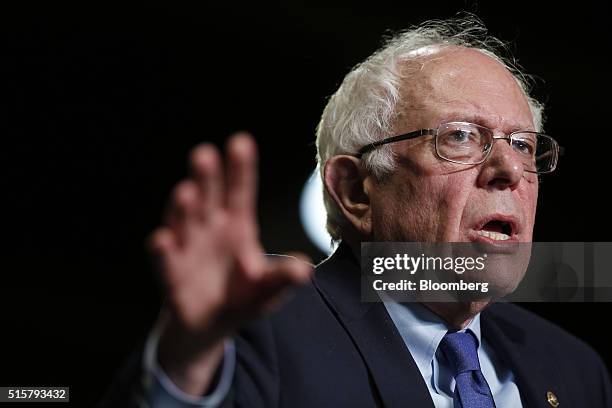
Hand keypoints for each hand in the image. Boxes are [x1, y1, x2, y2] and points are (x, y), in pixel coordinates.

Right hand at [149, 133, 311, 394]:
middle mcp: (209, 228)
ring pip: (183, 220)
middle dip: (206, 176)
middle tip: (206, 154)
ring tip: (187, 192)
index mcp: (237, 225)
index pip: (239, 191)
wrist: (210, 325)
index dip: (240, 168)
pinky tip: (162, 239)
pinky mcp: (171, 273)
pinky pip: (164, 259)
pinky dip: (162, 250)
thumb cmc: (242, 298)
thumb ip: (282, 279)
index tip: (241, 142)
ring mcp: (187, 247)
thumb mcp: (268, 289)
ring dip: (183, 207)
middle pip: (208, 196)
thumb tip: (304, 270)